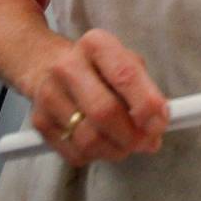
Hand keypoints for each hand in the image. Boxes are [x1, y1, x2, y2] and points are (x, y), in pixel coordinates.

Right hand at [29, 29, 168, 166]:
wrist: (45, 65)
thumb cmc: (97, 66)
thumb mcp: (124, 61)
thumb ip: (145, 91)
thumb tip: (155, 127)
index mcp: (96, 45)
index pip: (125, 75)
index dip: (146, 105)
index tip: (160, 123)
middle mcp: (67, 66)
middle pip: (105, 112)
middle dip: (132, 135)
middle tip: (147, 141)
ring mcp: (49, 95)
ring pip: (89, 139)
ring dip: (117, 150)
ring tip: (127, 144)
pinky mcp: (40, 122)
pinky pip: (75, 153)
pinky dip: (97, 156)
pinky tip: (104, 144)